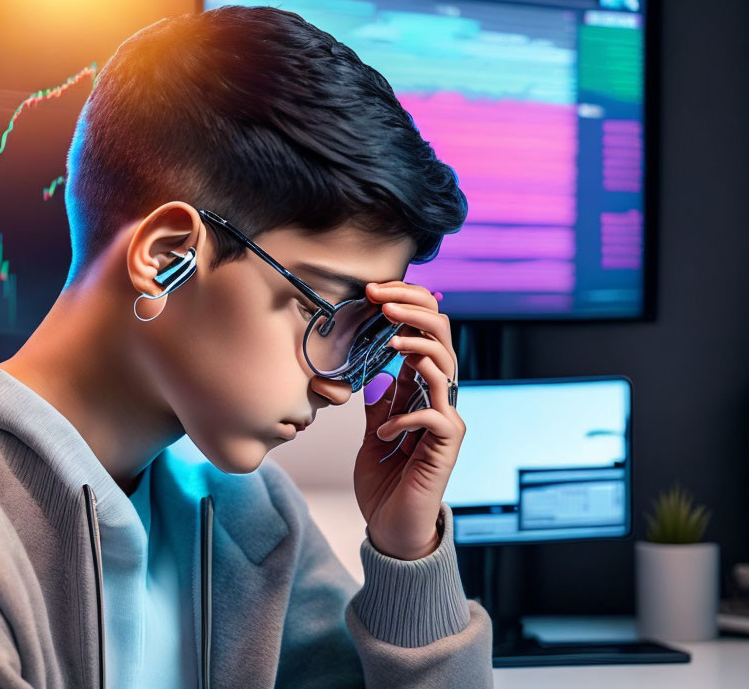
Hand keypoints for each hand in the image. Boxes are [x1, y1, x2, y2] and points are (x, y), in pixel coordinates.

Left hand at [353, 280, 464, 560]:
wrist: (392, 528)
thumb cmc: (385, 482)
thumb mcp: (375, 429)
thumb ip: (381, 399)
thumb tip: (374, 367)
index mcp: (423, 389)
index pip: (424, 332)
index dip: (406, 306)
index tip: (375, 292)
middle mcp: (440, 398)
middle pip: (442, 337)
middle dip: (414, 311)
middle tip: (383, 300)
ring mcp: (446, 421)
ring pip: (446, 367)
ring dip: (417, 348)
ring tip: (391, 343)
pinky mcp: (446, 447)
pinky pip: (432, 416)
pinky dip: (404, 417)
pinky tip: (382, 432)